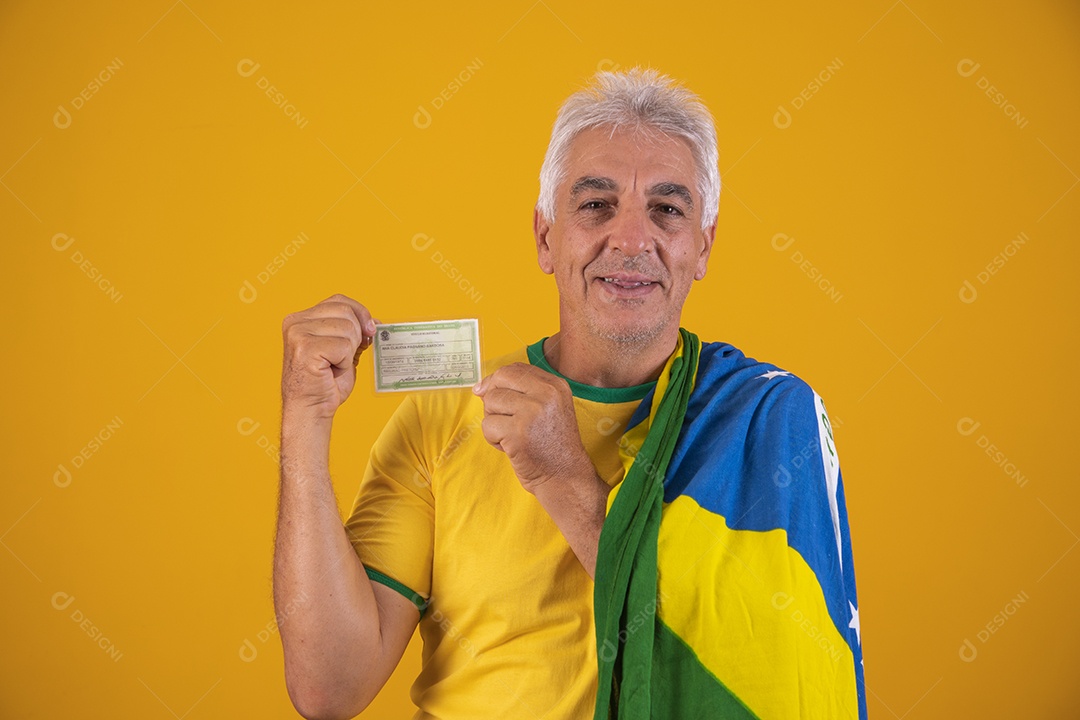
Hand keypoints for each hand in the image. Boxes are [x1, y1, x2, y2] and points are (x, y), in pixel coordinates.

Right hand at [281, 294, 376, 420]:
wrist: (310, 409)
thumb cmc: (325, 383)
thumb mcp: (342, 350)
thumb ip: (353, 332)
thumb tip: (374, 323)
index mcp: (301, 318)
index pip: (339, 300)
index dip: (360, 313)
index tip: (370, 330)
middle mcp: (296, 322)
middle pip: (346, 311)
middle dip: (356, 335)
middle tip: (345, 356)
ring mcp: (298, 333)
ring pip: (347, 328)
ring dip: (349, 352)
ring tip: (334, 365)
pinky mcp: (305, 347)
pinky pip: (343, 346)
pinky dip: (344, 362)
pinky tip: (331, 371)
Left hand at [473, 363, 595, 492]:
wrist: (565, 476)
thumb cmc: (552, 445)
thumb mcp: (549, 408)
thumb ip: (523, 391)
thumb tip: (480, 387)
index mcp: (555, 385)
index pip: (515, 368)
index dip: (497, 380)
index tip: (491, 394)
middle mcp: (546, 394)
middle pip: (500, 380)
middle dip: (493, 399)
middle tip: (503, 419)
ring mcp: (532, 412)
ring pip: (490, 402)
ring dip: (493, 421)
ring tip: (511, 435)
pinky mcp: (517, 432)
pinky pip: (487, 426)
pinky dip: (493, 439)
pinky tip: (510, 447)